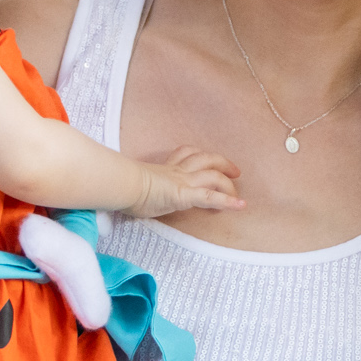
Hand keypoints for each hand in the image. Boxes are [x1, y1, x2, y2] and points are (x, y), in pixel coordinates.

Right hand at [125, 148, 243, 218]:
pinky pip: (210, 197)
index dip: (198, 156)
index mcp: (165, 168)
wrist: (120, 184)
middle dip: (222, 163)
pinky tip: (240, 206)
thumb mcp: (133, 184)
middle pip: (205, 158)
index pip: (184, 154)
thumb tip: (129, 195)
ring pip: (212, 175)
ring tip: (237, 196)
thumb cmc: (120, 186)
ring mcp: (182, 181)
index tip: (205, 162)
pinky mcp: (184, 195)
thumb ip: (139, 187)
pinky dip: (227, 201)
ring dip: (228, 185)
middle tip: (234, 172)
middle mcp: (177, 171)